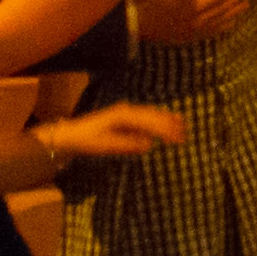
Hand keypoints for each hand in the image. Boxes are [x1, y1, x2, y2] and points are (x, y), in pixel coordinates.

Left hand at [34, 102, 190, 162]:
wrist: (70, 135)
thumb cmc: (87, 141)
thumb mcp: (105, 145)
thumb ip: (127, 144)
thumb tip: (149, 144)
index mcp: (123, 115)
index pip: (149, 121)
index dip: (164, 129)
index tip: (178, 137)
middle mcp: (126, 110)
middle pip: (152, 115)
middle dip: (170, 123)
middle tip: (185, 134)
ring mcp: (125, 112)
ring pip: (150, 114)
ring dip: (166, 120)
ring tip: (183, 125)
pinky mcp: (124, 118)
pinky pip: (145, 118)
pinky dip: (157, 120)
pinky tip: (166, 123)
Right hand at [128, 0, 253, 44]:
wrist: (132, 24)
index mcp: (194, 4)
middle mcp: (198, 20)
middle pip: (223, 9)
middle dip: (237, 0)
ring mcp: (193, 31)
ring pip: (219, 22)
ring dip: (233, 14)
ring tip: (244, 8)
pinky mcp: (187, 38)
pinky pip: (210, 33)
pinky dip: (222, 28)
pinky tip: (228, 25)